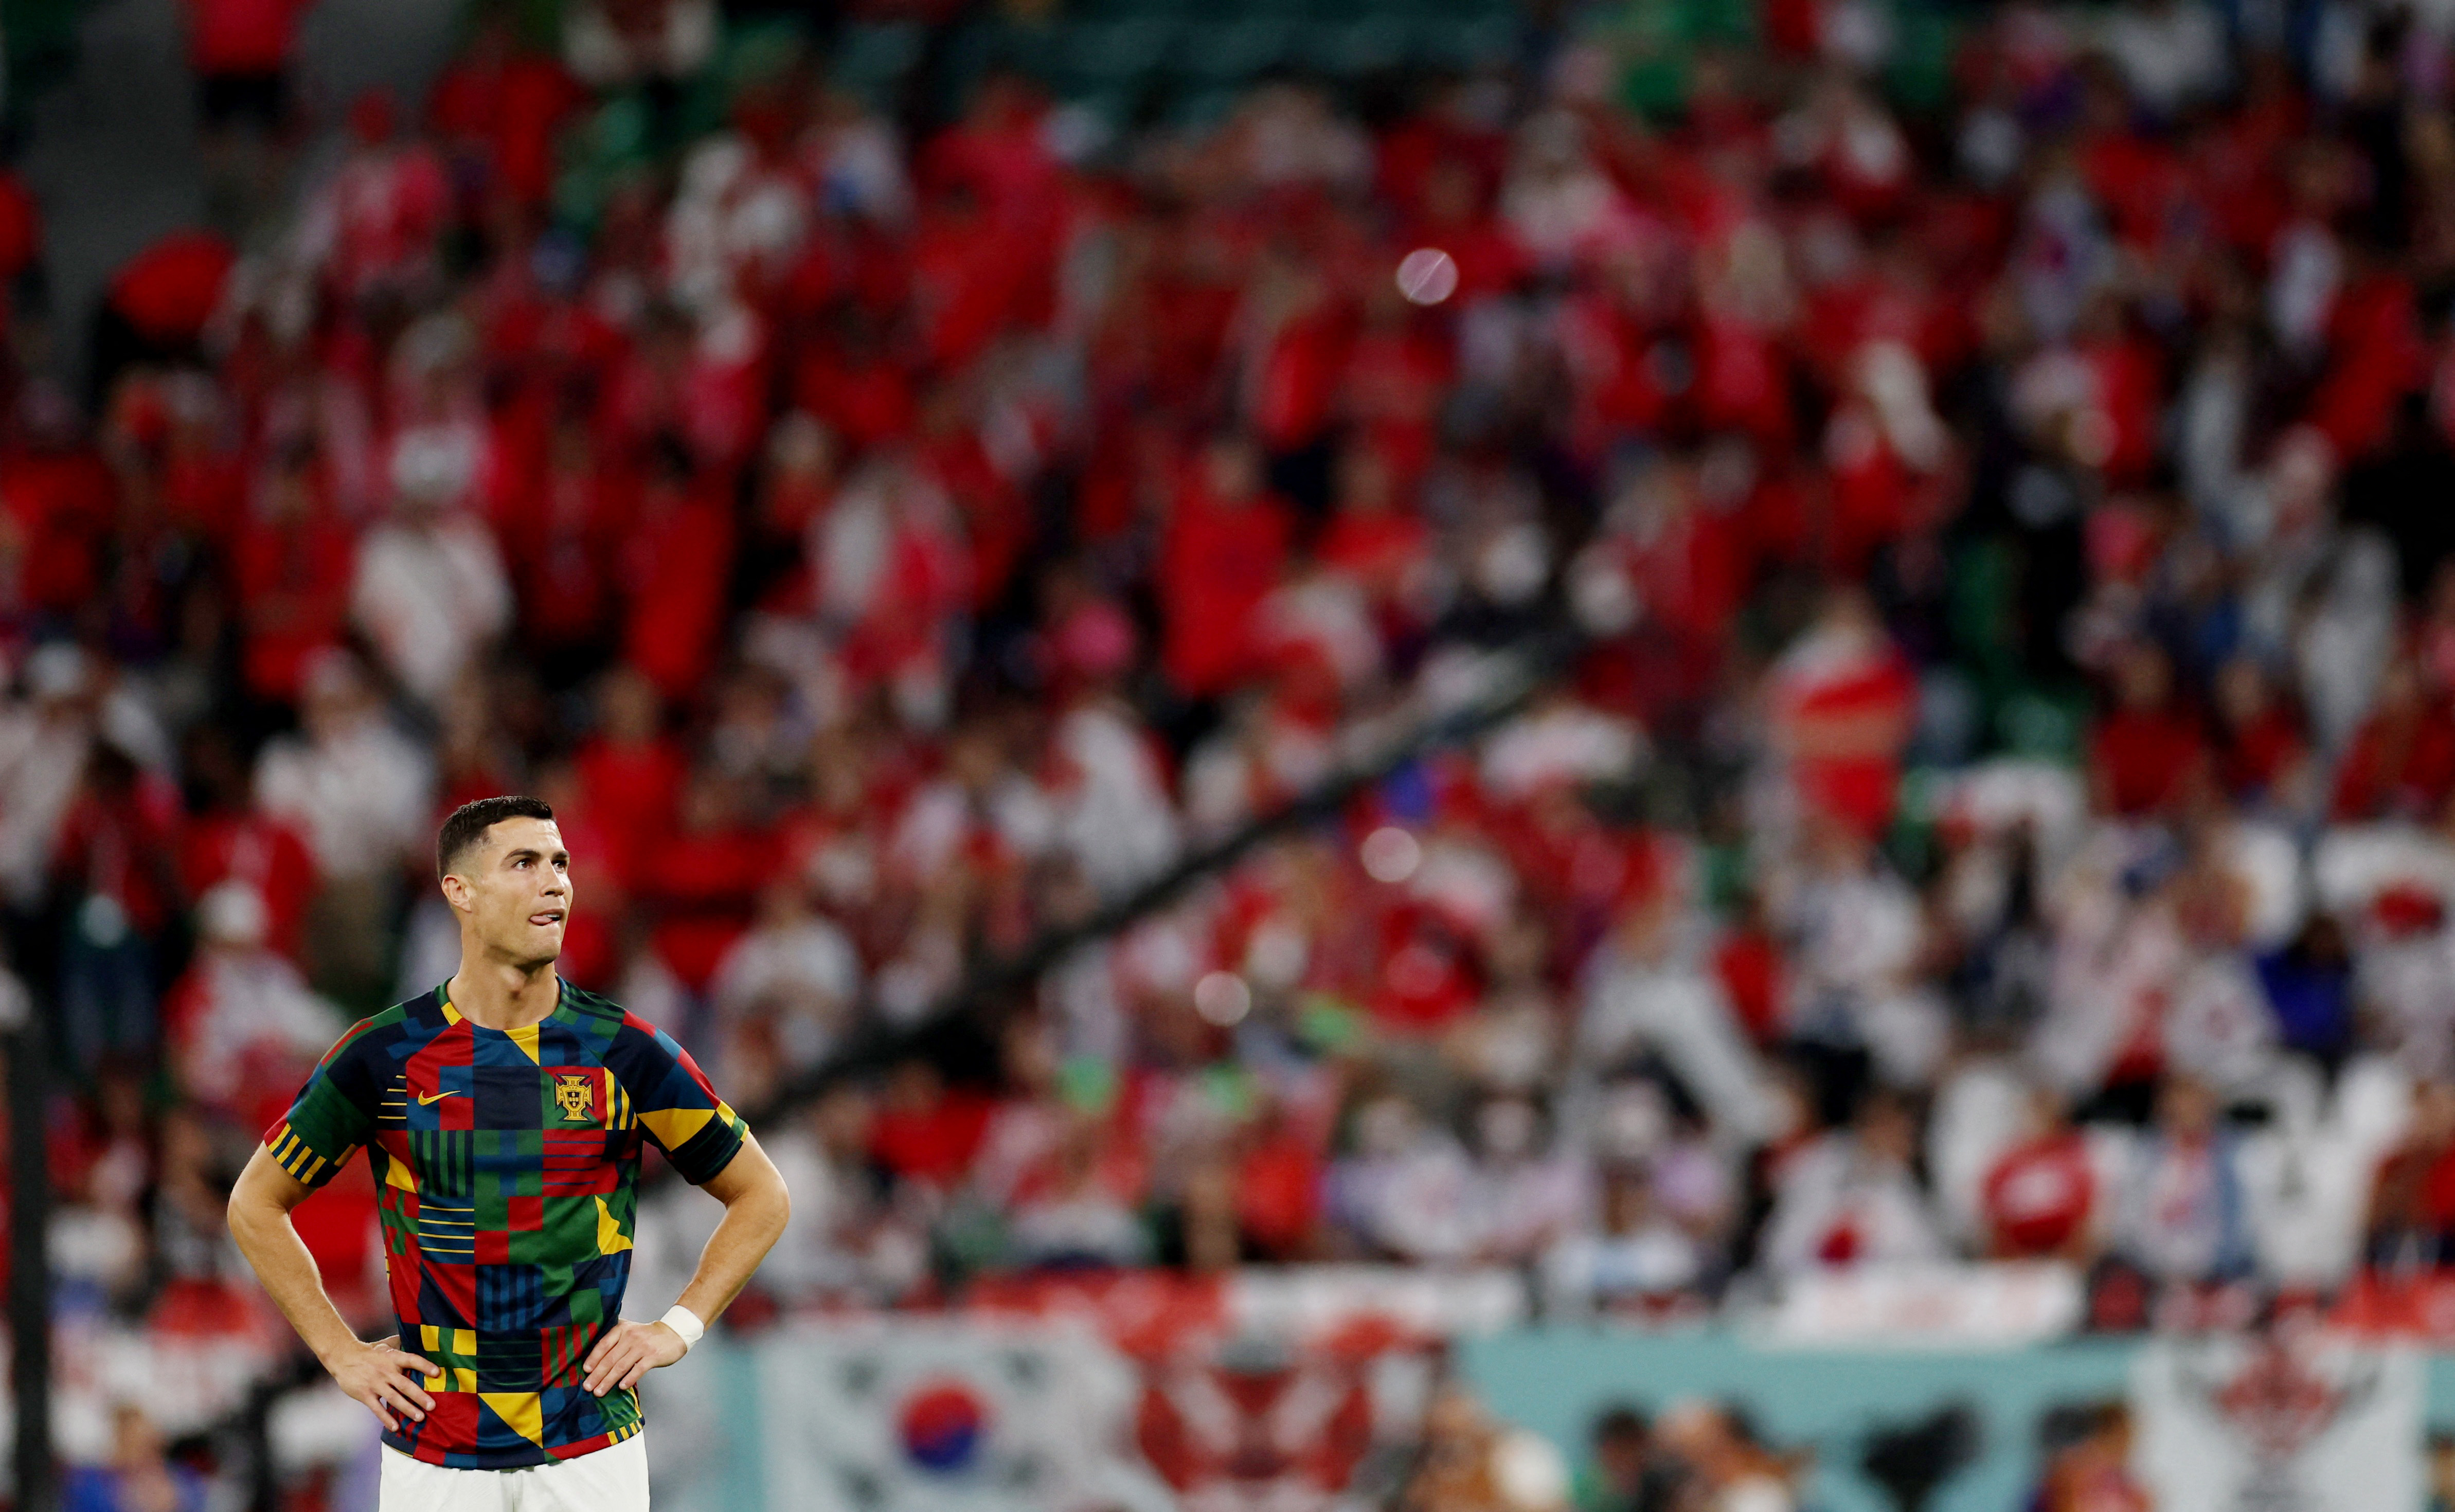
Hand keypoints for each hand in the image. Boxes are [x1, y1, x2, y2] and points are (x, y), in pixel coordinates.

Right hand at [324, 1335, 438, 1431]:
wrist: (343, 1357)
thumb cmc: (369, 1351)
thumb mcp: (386, 1345)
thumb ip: (402, 1344)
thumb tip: (418, 1338)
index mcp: (393, 1358)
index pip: (412, 1360)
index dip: (424, 1366)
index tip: (437, 1373)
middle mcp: (386, 1371)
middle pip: (405, 1385)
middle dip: (419, 1396)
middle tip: (432, 1406)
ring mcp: (375, 1384)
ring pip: (394, 1398)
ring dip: (407, 1409)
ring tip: (419, 1417)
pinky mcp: (365, 1394)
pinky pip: (377, 1408)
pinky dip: (386, 1418)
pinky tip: (395, 1427)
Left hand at [581, 1319, 688, 1396]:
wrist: (673, 1333)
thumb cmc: (647, 1335)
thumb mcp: (629, 1330)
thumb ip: (614, 1339)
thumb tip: (593, 1359)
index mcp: (622, 1329)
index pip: (604, 1344)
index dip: (593, 1358)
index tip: (586, 1370)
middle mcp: (631, 1336)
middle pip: (610, 1358)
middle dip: (597, 1375)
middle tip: (588, 1387)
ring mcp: (643, 1346)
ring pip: (621, 1366)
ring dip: (608, 1381)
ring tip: (599, 1391)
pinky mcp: (653, 1356)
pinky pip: (638, 1370)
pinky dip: (629, 1379)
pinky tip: (621, 1387)